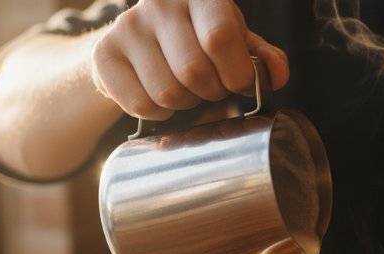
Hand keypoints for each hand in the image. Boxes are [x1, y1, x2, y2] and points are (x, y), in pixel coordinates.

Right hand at [90, 0, 289, 120]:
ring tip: (185, 89)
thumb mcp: (235, 39)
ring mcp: (128, 27)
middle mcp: (159, 4)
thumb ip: (260, 56)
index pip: (220, 38)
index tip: (240, 83)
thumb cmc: (195, 37)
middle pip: (194, 72)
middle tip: (210, 87)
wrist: (139, 40)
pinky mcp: (105, 54)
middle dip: (211, 92)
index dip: (236, 73)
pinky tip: (160, 95)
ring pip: (168, 93)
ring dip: (185, 104)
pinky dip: (158, 113)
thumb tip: (278, 75)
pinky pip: (141, 104)